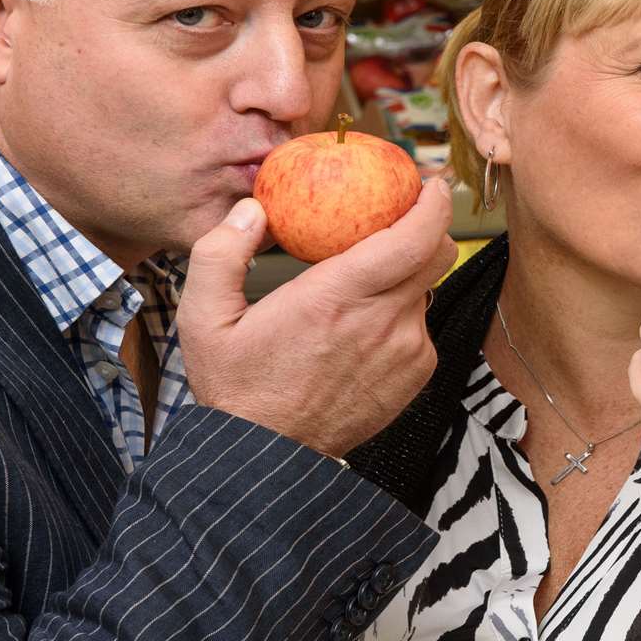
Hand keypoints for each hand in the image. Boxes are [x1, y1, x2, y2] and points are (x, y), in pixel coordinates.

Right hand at [177, 181, 456, 457]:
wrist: (268, 457)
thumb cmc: (235, 386)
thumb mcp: (203, 318)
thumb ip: (220, 253)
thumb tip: (251, 210)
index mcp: (336, 297)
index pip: (412, 238)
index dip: (432, 204)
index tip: (430, 184)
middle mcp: (382, 321)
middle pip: (436, 256)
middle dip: (428, 228)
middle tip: (403, 214)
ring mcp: (406, 351)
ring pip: (425, 291)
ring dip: (404, 277)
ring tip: (364, 282)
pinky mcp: (415, 375)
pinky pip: (420, 327)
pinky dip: (401, 316)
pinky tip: (363, 327)